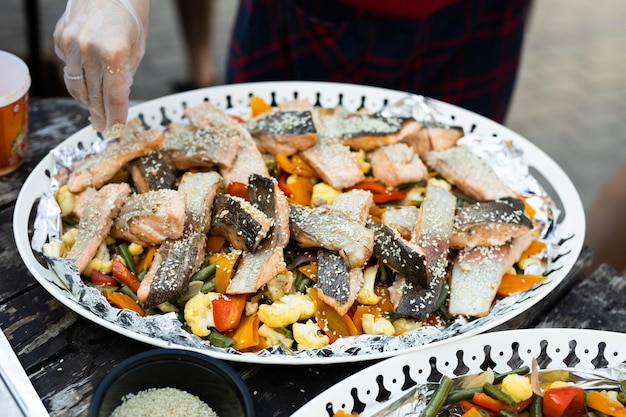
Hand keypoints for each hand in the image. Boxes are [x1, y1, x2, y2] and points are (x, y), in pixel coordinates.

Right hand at [54, 0, 149, 136]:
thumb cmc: (129, 15)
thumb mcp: (137, 48)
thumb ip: (125, 74)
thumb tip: (116, 100)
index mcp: (115, 52)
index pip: (115, 96)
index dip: (116, 116)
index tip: (115, 129)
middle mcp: (90, 49)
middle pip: (94, 95)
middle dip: (101, 114)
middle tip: (104, 126)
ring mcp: (71, 42)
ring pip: (76, 85)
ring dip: (86, 100)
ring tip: (95, 110)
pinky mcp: (60, 37)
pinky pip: (67, 67)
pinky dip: (77, 77)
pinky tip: (87, 80)